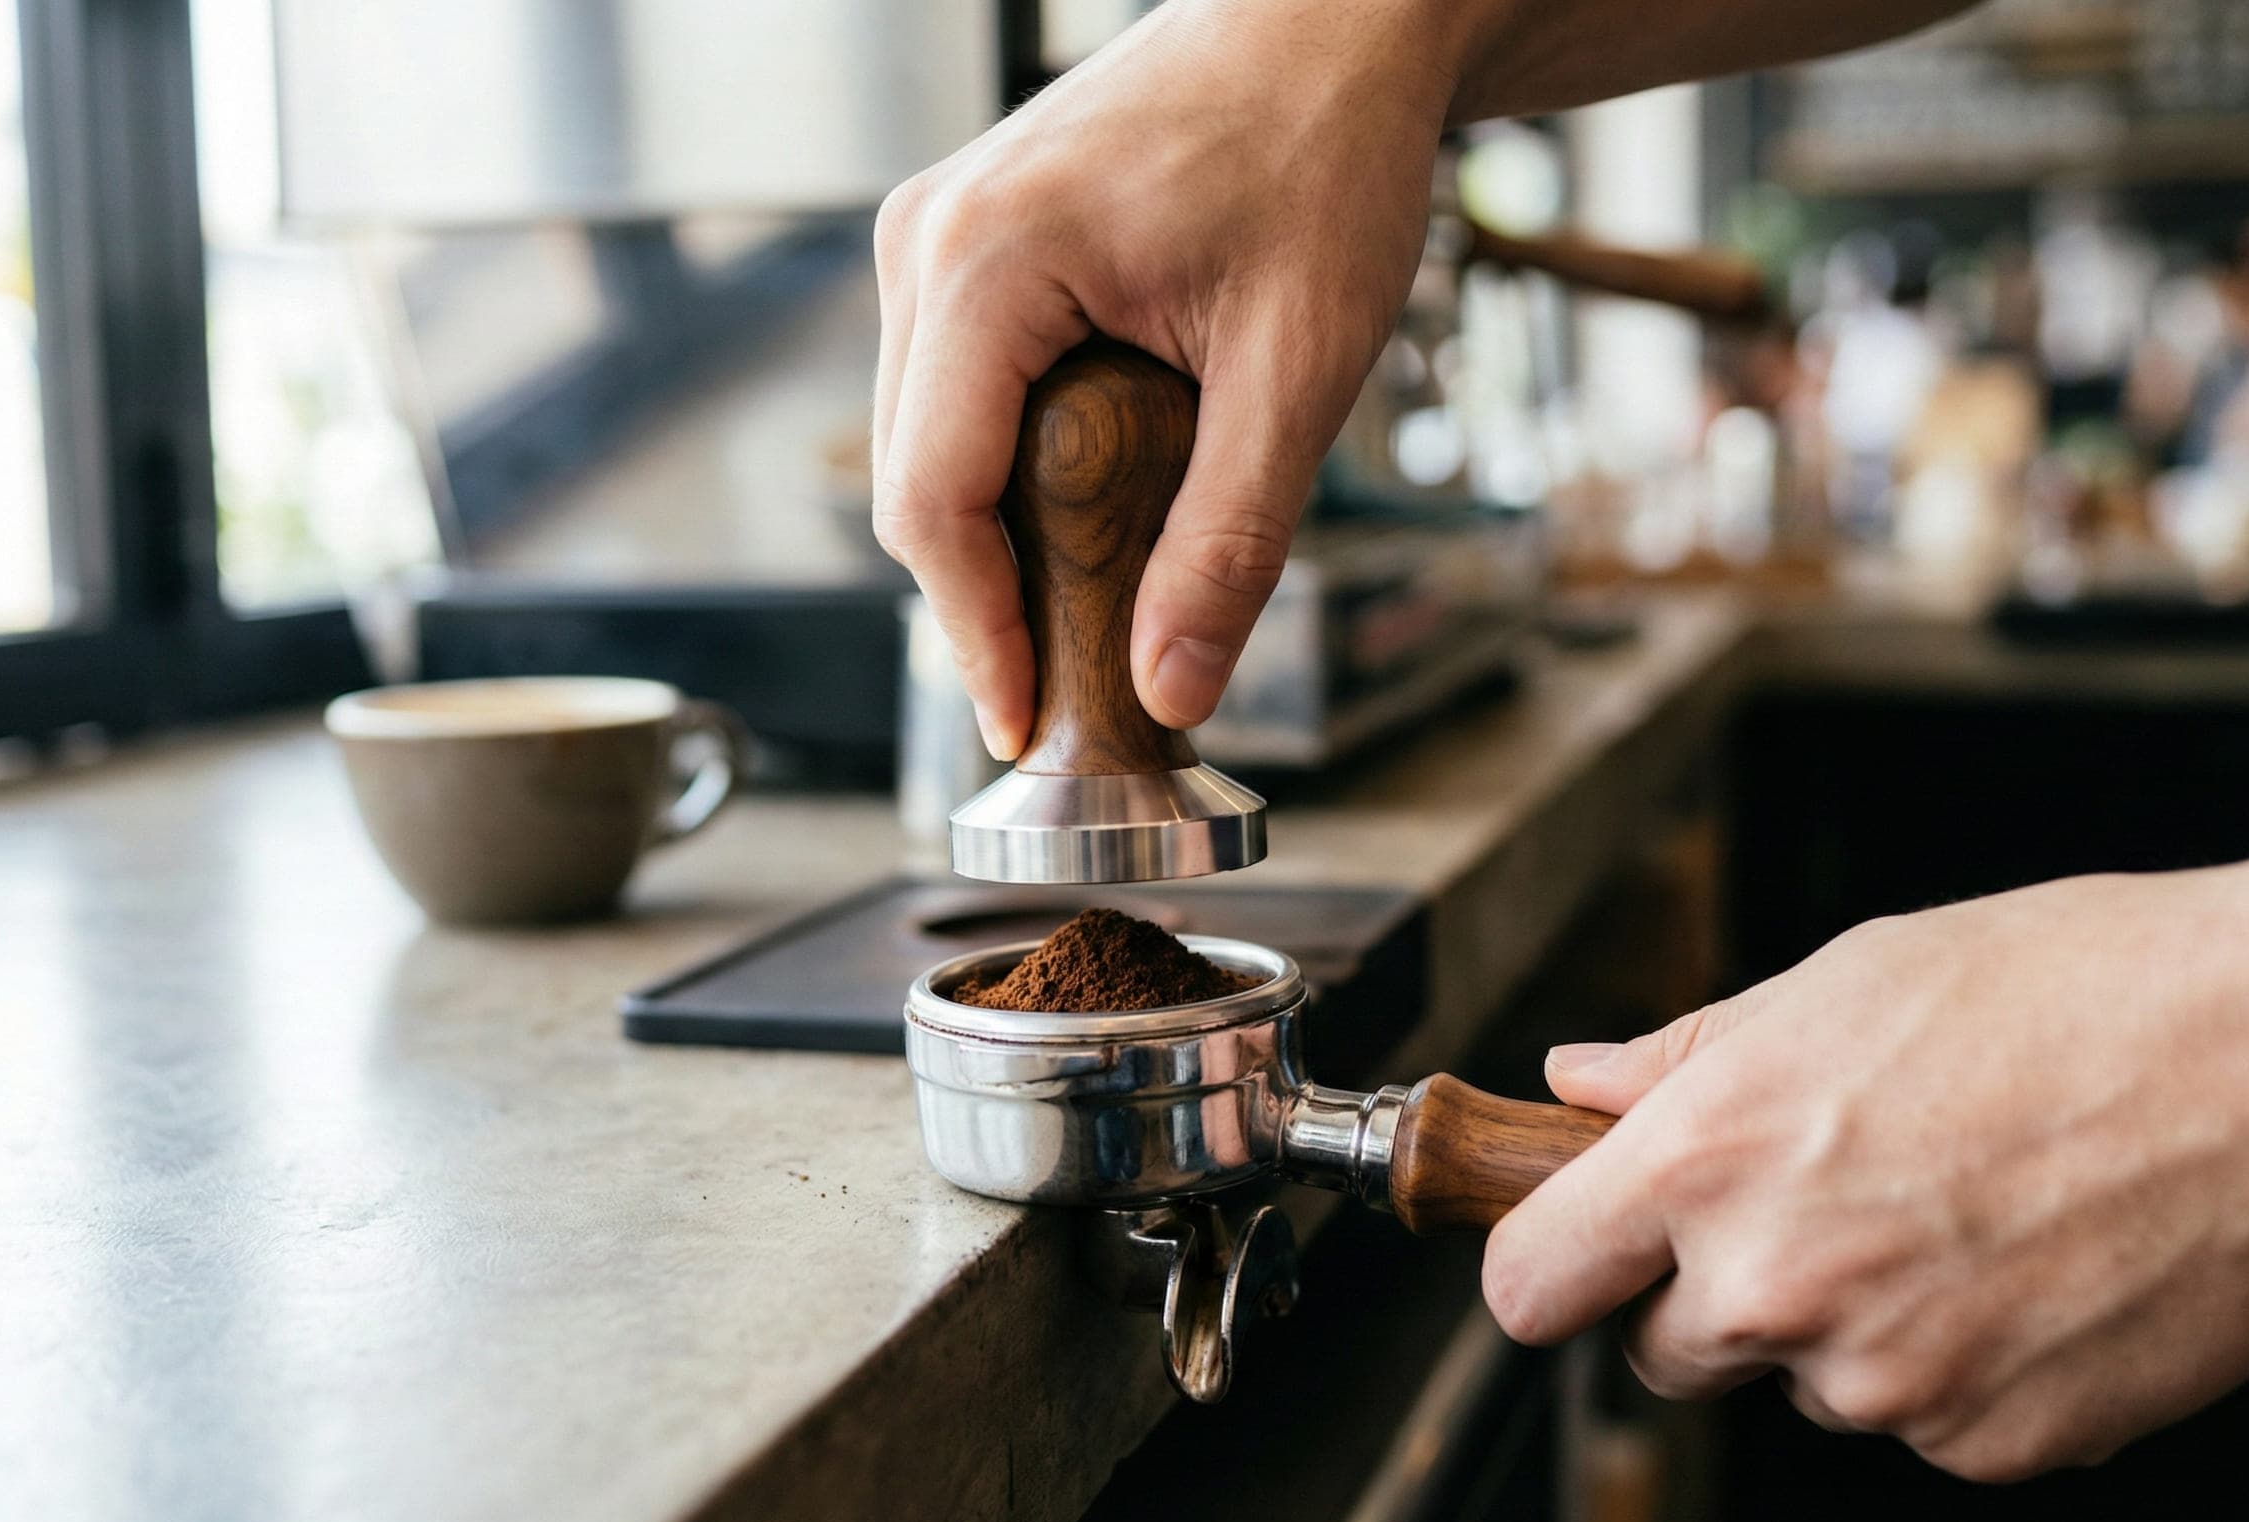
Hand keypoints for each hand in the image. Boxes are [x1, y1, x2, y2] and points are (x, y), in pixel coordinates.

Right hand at [870, 0, 1455, 755]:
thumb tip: (1170, 690)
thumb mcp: (1298, 369)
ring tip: (1107, 598)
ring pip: (928, 441)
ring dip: (1003, 532)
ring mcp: (937, 233)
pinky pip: (955, 388)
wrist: (1334, 25)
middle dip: (989, 598)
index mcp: (984, 262)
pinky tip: (1100, 497)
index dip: (975, 634)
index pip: (929, 501)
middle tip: (1082, 688)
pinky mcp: (968, 239)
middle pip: (913, 482)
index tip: (1026, 725)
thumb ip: (1230, 539)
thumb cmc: (1324, 153)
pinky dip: (1012, 463)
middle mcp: (927, 240)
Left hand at [1484, 865, 2248, 1481]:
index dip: (1548, 1268)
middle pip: (1665, 1351)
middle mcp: (1774, 1286)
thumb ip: (1687, 1057)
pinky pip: (1929, 1422)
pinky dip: (1963, 1367)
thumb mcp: (1844, 980)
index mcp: (1708, 1159)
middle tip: (1828, 1202)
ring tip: (1968, 1210)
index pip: (1529, 1284)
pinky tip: (2034, 1268)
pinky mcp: (1987, 1443)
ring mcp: (1883, 1383)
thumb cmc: (2066, 992)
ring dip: (1853, 1326)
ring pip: (1810, 1385)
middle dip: (1714, 1294)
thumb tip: (1578, 1083)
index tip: (1577, 1255)